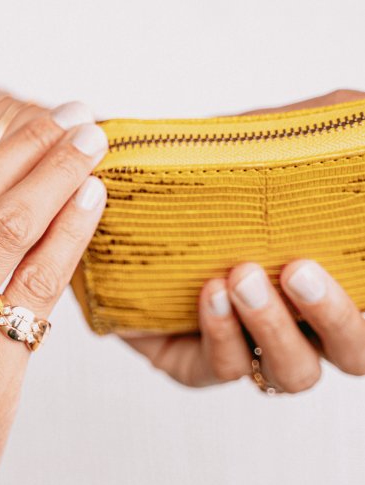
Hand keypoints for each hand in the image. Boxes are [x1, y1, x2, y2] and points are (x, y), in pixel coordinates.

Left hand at [123, 88, 364, 391]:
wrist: (141, 200)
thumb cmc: (236, 177)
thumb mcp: (287, 145)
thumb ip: (321, 134)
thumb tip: (356, 112)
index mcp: (343, 284)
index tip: (338, 259)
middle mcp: (313, 328)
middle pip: (352, 351)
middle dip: (329, 313)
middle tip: (295, 268)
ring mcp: (261, 351)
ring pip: (292, 372)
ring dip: (270, 327)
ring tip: (237, 277)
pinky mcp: (199, 362)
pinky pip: (217, 369)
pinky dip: (218, 337)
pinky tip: (209, 293)